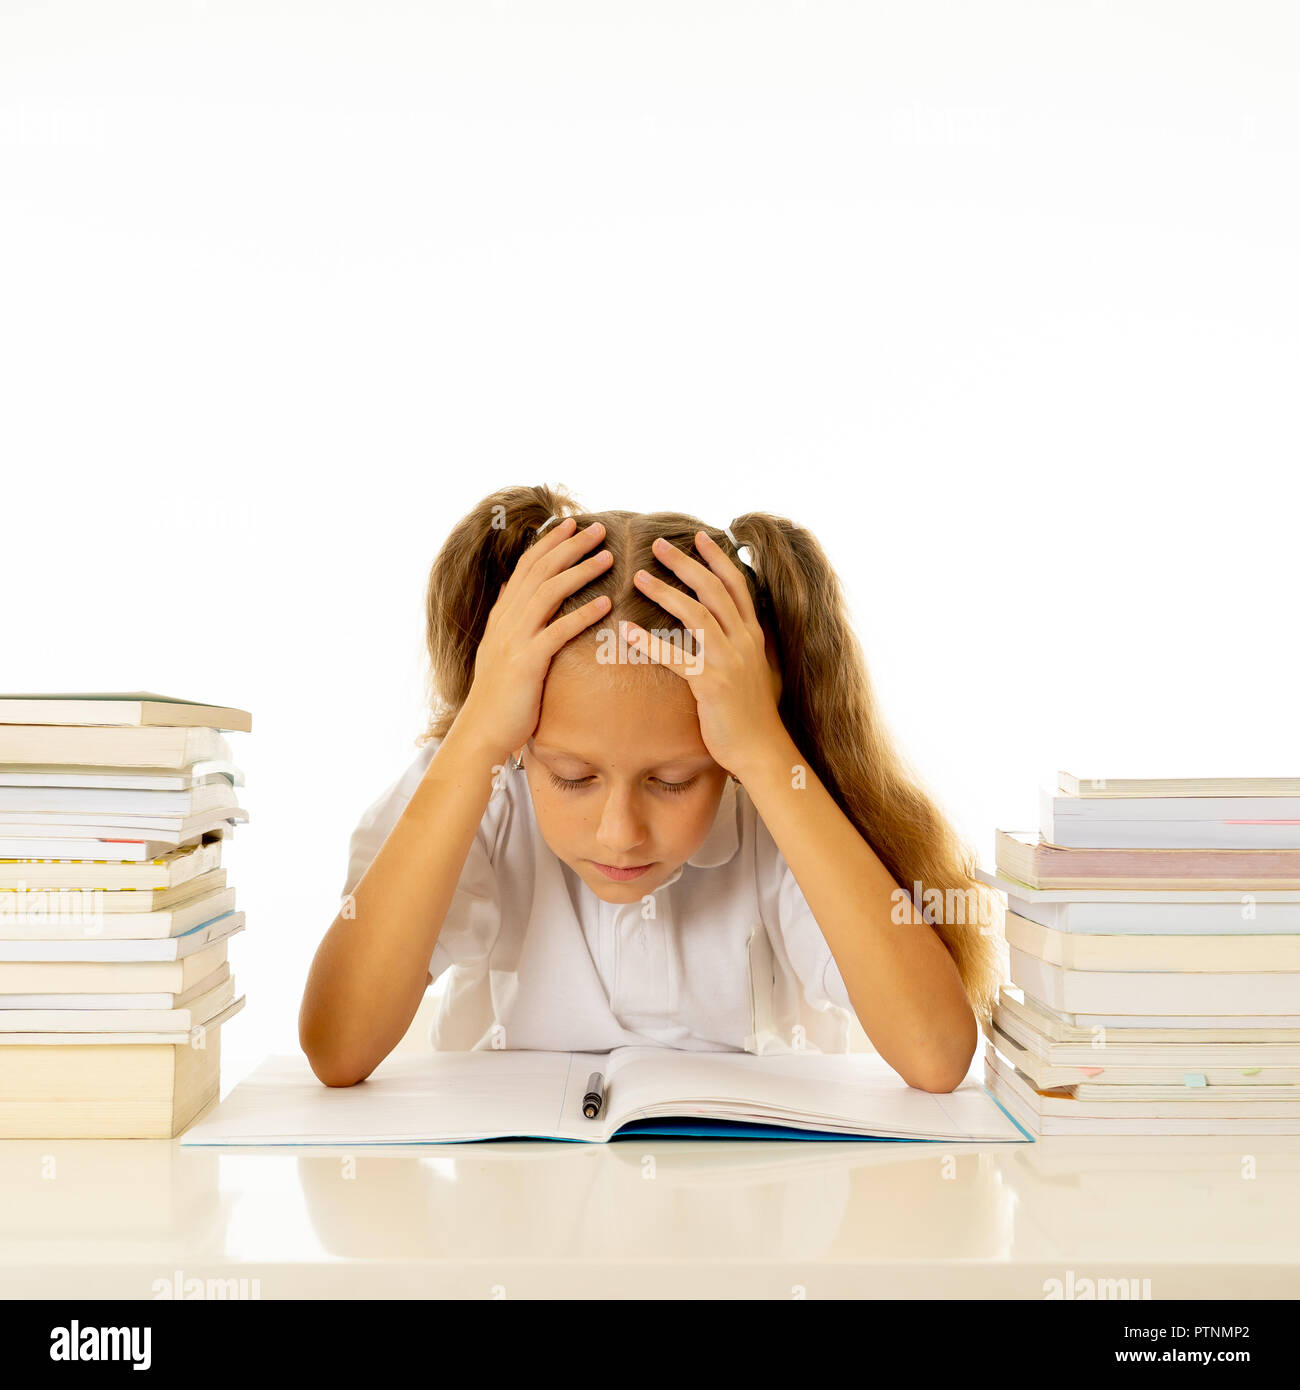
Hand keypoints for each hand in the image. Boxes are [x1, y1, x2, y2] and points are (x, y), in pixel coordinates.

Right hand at [458, 517, 612, 758]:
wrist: (482, 730)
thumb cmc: (500, 695)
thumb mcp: (500, 648)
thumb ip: (509, 618)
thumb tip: (513, 586)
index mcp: (502, 615)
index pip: (527, 566)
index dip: (550, 542)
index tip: (572, 523)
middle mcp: (506, 621)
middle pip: (540, 571)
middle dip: (570, 546)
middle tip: (597, 527)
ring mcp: (514, 640)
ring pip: (549, 593)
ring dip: (580, 571)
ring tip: (607, 556)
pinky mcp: (527, 662)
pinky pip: (558, 631)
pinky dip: (582, 613)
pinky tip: (606, 602)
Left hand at [619, 531, 784, 777]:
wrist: (761, 749)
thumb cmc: (750, 713)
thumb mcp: (751, 669)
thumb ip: (738, 644)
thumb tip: (721, 626)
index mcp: (753, 634)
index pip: (737, 584)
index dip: (717, 558)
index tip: (699, 536)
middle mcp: (744, 641)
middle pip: (714, 590)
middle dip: (685, 563)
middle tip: (657, 545)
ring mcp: (730, 661)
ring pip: (697, 614)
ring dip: (665, 592)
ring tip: (638, 577)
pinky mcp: (712, 684)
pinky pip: (676, 657)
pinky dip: (650, 642)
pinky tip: (627, 631)